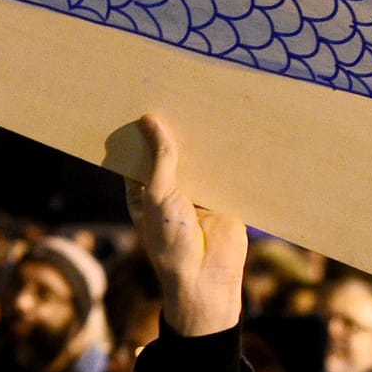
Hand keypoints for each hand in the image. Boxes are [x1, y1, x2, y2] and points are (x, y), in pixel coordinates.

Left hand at [124, 116, 245, 336]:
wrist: (207, 279)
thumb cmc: (171, 243)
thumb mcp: (160, 195)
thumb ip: (160, 159)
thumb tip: (150, 121)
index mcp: (144, 192)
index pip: (139, 156)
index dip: (140, 134)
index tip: (140, 101)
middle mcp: (169, 190)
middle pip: (171, 154)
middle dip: (174, 132)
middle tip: (176, 92)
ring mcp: (197, 195)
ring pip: (199, 161)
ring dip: (202, 142)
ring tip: (204, 104)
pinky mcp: (224, 199)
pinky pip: (225, 173)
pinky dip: (228, 158)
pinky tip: (232, 131)